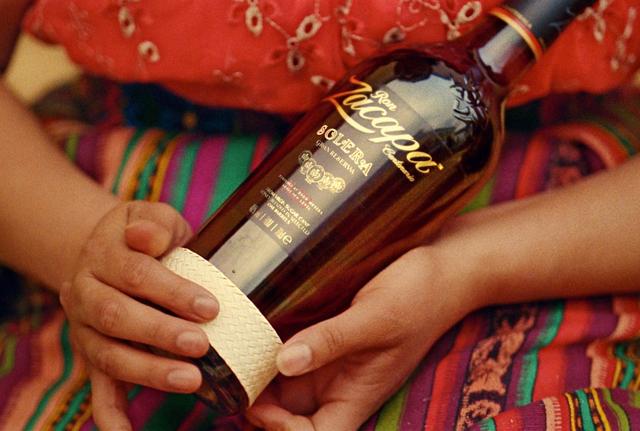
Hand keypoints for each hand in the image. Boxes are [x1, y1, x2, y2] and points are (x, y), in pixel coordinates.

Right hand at [59, 201, 218, 430]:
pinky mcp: (92, 354)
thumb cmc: (145, 235)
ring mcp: (85, 328)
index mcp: (104, 255)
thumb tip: (148, 237)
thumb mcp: (151, 216)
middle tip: (201, 345)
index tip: (211, 307)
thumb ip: (155, 223)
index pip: (137, 274)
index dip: (173, 292)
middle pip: (117, 316)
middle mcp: (85, 292)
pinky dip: (111, 413)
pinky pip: (96, 386)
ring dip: (148, 371)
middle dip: (160, 334)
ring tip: (191, 380)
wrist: (107, 251)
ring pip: (108, 354)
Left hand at [245, 245, 481, 430]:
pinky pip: (291, 352)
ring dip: (261, 377)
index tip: (259, 405)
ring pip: (286, 385)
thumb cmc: (420, 297)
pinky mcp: (326, 335)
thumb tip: (284, 362)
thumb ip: (333, 340)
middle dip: (260, 406)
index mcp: (357, 394)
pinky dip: (269, 350)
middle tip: (232, 377)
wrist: (441, 270)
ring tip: (235, 354)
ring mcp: (331, 360)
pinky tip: (251, 330)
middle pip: (291, 415)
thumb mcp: (376, 317)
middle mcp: (340, 384)